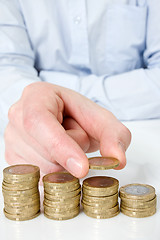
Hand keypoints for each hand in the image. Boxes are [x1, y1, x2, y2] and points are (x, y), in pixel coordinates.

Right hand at [4, 82, 130, 177]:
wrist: (66, 119)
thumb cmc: (80, 115)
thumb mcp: (102, 120)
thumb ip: (114, 136)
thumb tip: (118, 160)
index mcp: (36, 95)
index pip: (39, 122)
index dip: (60, 146)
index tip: (83, 168)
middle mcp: (17, 115)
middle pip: (44, 151)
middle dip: (72, 153)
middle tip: (76, 135)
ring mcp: (11, 137)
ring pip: (42, 169)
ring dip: (64, 163)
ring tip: (65, 143)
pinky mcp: (12, 157)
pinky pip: (37, 177)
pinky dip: (55, 170)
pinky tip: (57, 155)